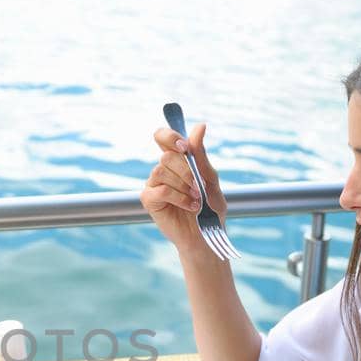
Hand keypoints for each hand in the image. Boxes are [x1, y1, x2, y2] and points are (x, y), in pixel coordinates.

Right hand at [142, 122, 229, 257]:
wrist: (206, 235)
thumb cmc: (210, 208)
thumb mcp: (211, 178)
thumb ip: (201, 154)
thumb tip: (200, 126)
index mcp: (176, 160)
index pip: (162, 136)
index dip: (170, 137)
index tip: (185, 147)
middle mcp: (162, 170)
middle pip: (165, 155)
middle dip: (186, 170)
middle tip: (198, 186)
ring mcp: (153, 184)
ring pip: (161, 171)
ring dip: (184, 185)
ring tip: (196, 199)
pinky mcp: (149, 200)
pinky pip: (161, 190)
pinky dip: (179, 197)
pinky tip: (190, 206)